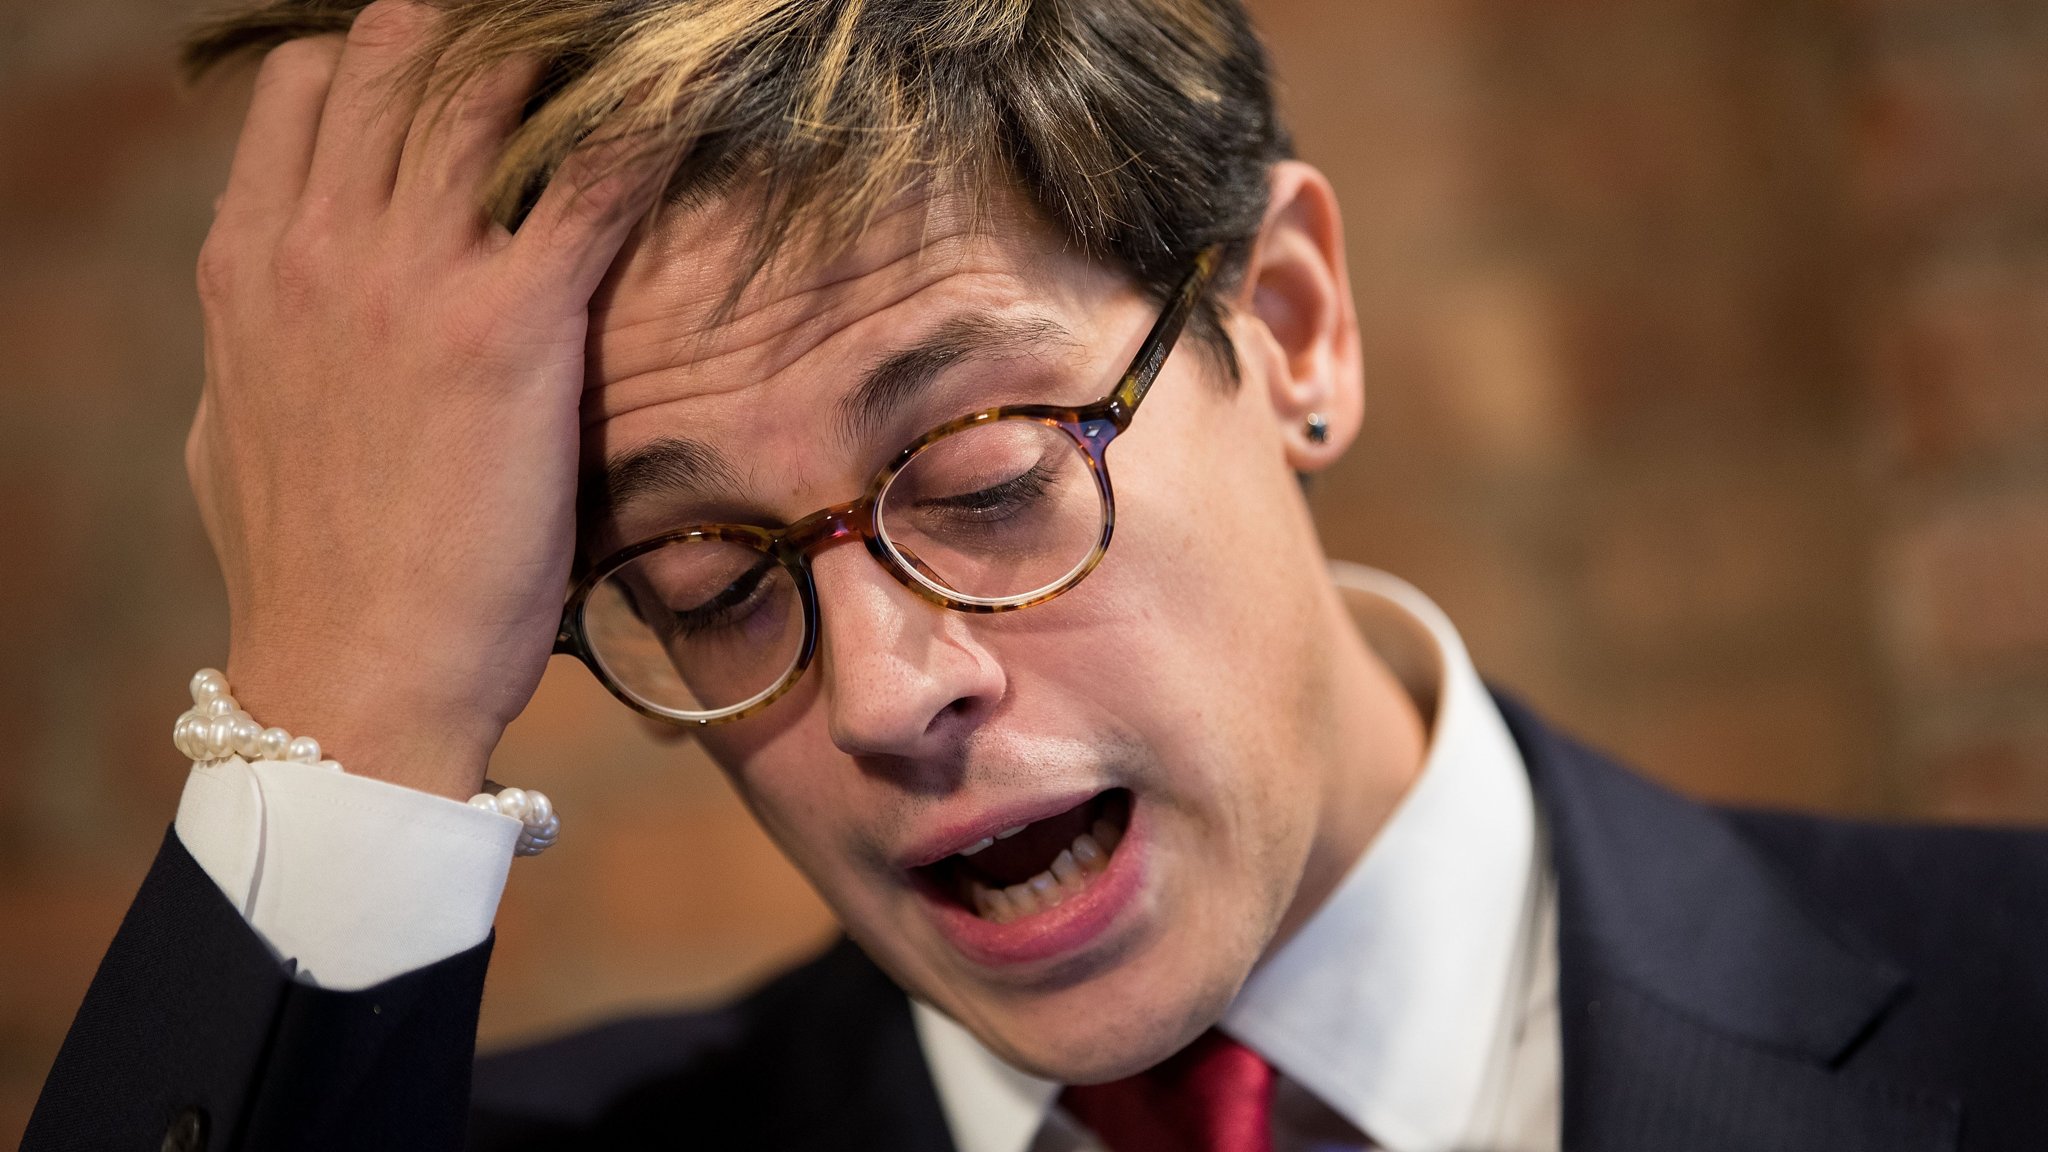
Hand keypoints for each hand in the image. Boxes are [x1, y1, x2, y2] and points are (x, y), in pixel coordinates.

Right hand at [186, 1, 664, 797]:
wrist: (354, 683)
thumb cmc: (308, 580)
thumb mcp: (236, 433)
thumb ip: (260, 342)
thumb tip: (276, 302)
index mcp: (248, 263)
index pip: (312, 85)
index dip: (393, 69)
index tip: (464, 95)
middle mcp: (315, 244)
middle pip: (397, 51)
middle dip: (484, 45)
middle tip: (564, 79)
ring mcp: (404, 277)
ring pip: (487, 83)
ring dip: (567, 74)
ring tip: (637, 90)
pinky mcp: (506, 327)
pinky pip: (594, 178)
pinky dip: (648, 138)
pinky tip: (692, 133)